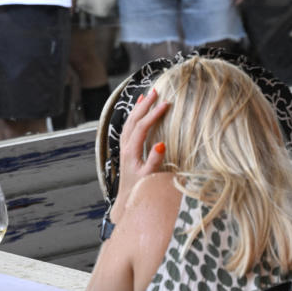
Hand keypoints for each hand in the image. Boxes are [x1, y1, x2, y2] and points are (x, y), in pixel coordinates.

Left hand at [111, 88, 169, 223]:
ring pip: (129, 122)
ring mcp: (124, 146)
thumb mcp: (149, 177)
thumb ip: (155, 161)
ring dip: (138, 108)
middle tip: (157, 91)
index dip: (154, 114)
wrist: (127, 199)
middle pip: (133, 120)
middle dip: (145, 105)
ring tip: (148, 95)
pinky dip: (134, 115)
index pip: (142, 127)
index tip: (167, 104)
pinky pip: (129, 127)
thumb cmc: (141, 189)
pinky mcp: (126, 148)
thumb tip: (161, 144)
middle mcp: (125, 146)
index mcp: (131, 152)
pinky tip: (139, 109)